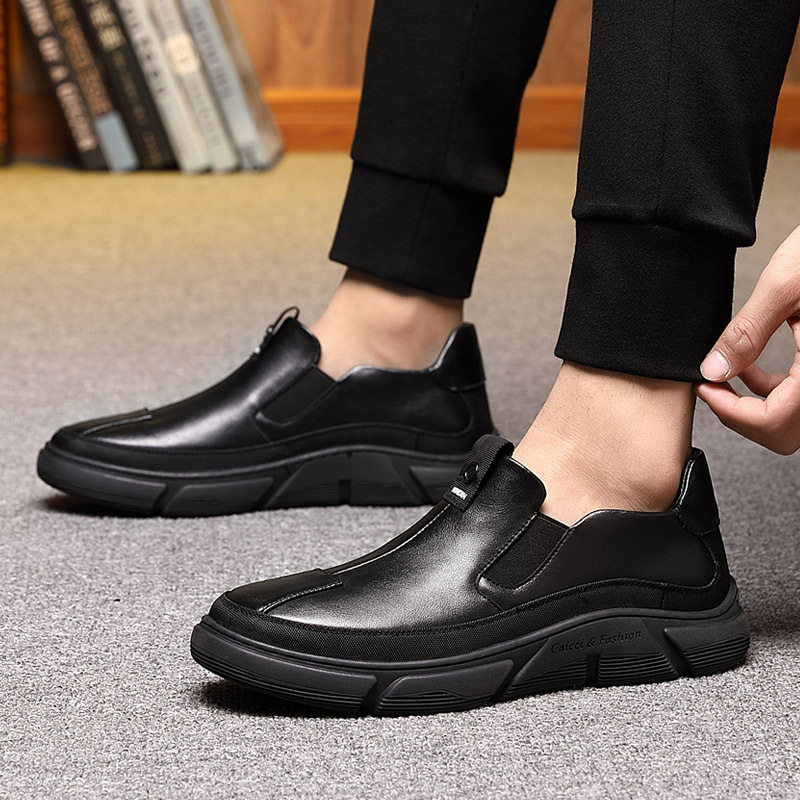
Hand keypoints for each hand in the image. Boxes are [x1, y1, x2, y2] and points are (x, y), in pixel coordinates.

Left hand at [695, 225, 799, 454]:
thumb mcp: (786, 286)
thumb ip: (747, 332)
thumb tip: (713, 370)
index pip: (775, 422)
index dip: (732, 413)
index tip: (705, 388)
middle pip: (784, 431)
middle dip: (742, 416)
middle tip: (713, 388)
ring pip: (793, 418)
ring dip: (755, 403)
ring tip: (726, 374)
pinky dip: (773, 388)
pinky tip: (750, 365)